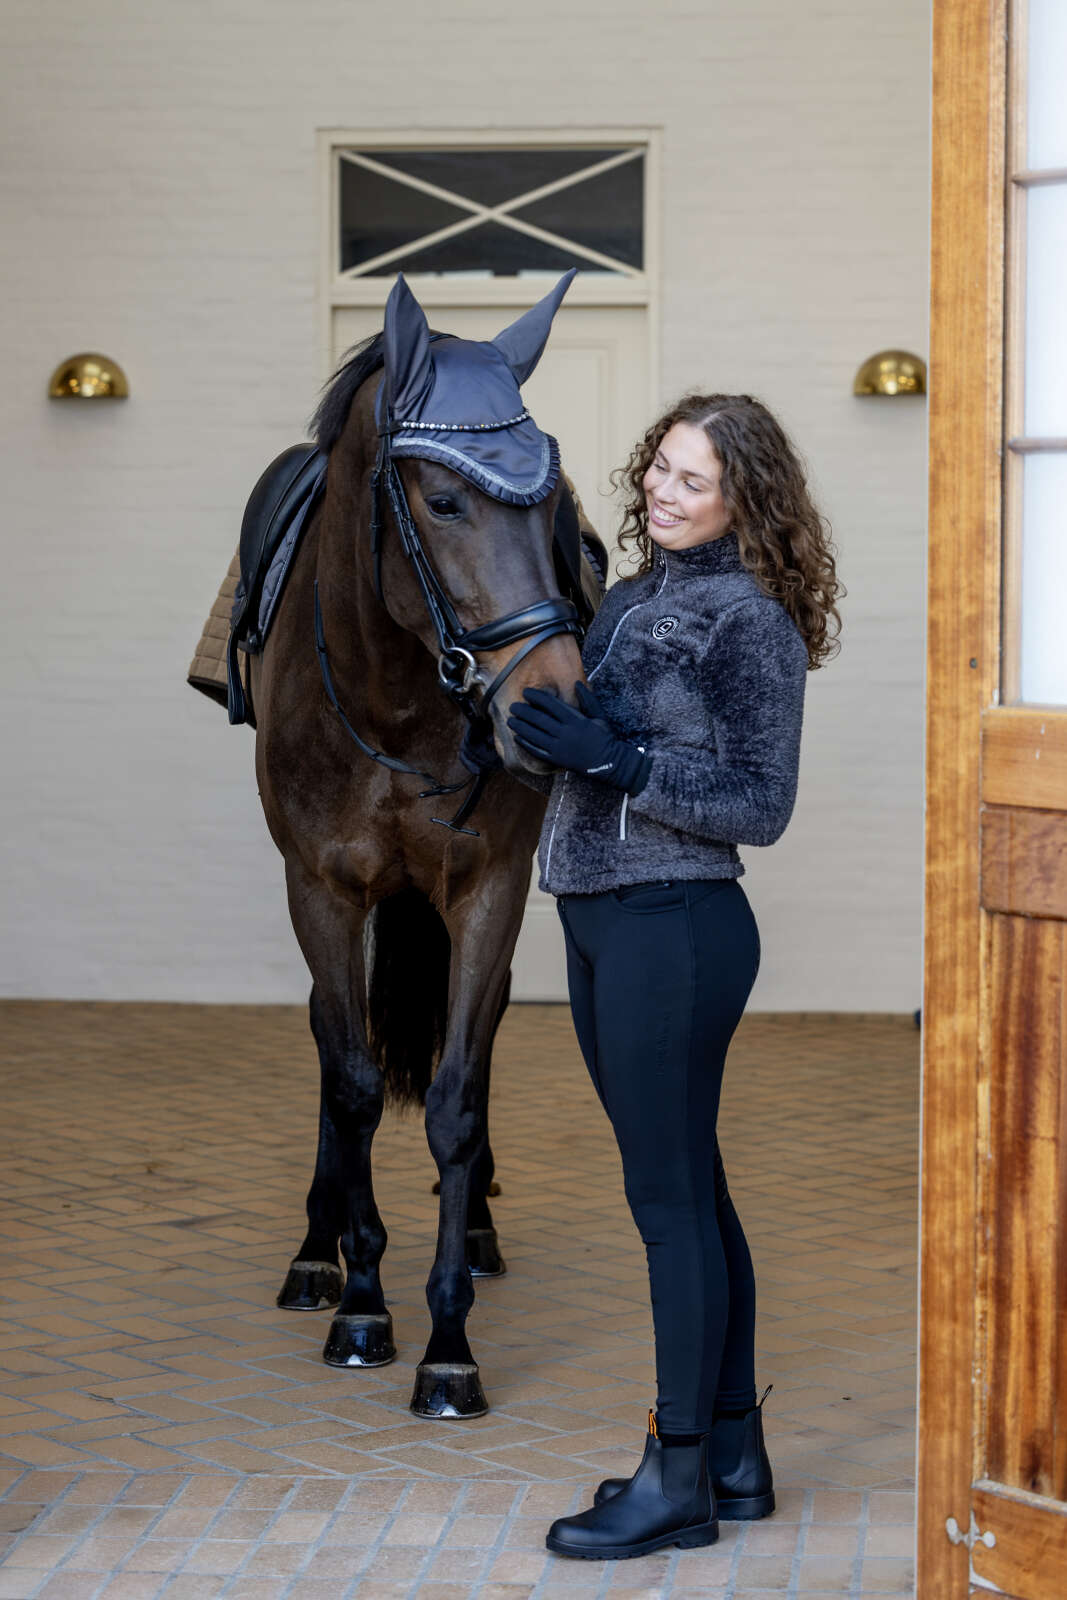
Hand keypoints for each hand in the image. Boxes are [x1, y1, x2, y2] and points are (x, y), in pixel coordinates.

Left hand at [507, 682, 650, 793]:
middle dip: (524, 712)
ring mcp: (560, 748)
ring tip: (510, 720)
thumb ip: (588, 699)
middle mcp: (565, 733)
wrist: (610, 763)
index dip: (537, 697)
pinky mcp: (557, 760)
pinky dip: (526, 744)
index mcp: (575, 720)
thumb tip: (577, 683)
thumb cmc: (606, 738)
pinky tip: (518, 738)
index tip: (526, 692)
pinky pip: (538, 752)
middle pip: (539, 719)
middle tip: (513, 706)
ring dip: (521, 727)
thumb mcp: (599, 716)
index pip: (551, 705)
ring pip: (535, 735)